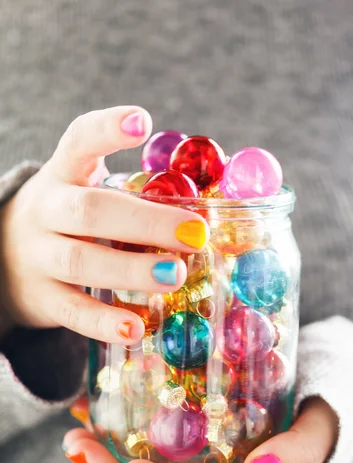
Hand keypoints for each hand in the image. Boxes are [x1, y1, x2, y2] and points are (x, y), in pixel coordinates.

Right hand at [0, 106, 207, 342]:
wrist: (7, 258)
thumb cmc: (70, 223)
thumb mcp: (86, 193)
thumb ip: (132, 195)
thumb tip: (210, 205)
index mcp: (63, 175)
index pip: (78, 142)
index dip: (106, 130)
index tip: (141, 121)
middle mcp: (46, 211)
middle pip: (90, 211)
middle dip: (146, 222)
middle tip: (195, 233)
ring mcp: (39, 256)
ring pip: (80, 261)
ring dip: (131, 270)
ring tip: (177, 276)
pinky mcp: (42, 298)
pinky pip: (72, 311)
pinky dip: (104, 322)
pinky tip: (137, 329)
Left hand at [64, 396, 337, 462]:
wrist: (320, 398)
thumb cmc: (322, 418)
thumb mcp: (319, 434)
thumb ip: (297, 455)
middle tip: (79, 447)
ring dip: (109, 455)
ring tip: (75, 433)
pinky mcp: (193, 440)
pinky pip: (154, 441)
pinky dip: (124, 429)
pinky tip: (96, 407)